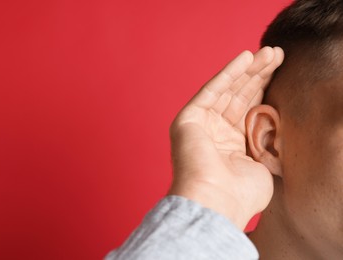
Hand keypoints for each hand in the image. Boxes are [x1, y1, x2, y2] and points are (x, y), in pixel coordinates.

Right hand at [168, 46, 283, 229]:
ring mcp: (201, 125)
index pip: (249, 109)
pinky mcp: (188, 119)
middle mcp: (215, 133)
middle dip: (258, 75)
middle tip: (278, 54)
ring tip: (269, 52)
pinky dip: (228, 73)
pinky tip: (245, 58)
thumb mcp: (264, 162)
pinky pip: (211, 91)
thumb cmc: (241, 193)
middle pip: (239, 96)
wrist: (217, 202)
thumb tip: (272, 126)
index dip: (264, 89)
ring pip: (227, 90)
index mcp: (232, 145)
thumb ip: (266, 141)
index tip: (282, 70)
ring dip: (247, 70)